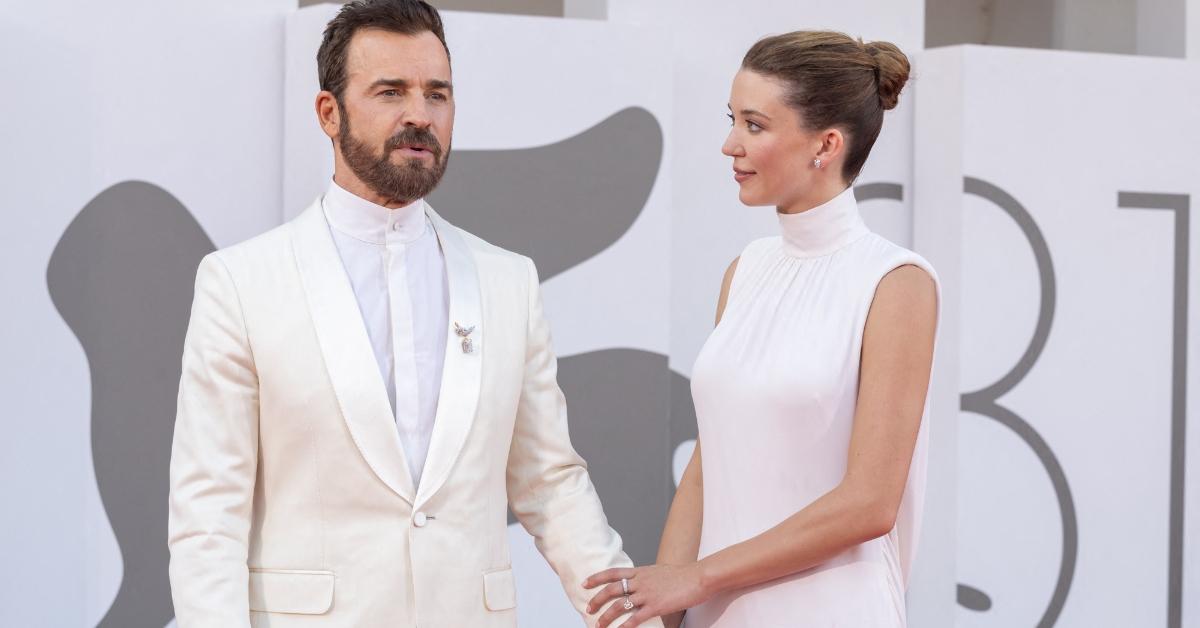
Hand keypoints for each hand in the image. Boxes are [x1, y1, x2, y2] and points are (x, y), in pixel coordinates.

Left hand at [583, 563, 708, 627]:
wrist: (698, 577)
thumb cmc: (682, 576)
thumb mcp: (659, 572)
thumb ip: (646, 577)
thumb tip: (639, 582)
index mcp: (640, 572)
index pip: (613, 573)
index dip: (597, 578)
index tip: (585, 583)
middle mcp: (640, 581)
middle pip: (612, 590)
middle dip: (597, 600)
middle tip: (588, 608)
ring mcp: (647, 594)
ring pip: (619, 606)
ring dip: (606, 617)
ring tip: (598, 625)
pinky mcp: (656, 606)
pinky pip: (636, 618)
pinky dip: (625, 626)